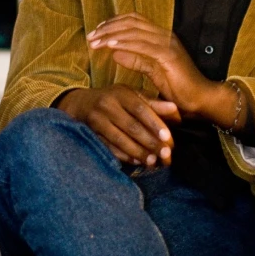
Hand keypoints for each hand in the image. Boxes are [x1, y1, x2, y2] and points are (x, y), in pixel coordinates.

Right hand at [56, 84, 178, 165]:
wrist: (80, 104)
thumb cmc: (113, 99)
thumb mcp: (131, 95)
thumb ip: (153, 103)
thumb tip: (175, 109)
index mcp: (121, 93)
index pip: (140, 109)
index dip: (154, 124)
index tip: (168, 138)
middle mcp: (107, 105)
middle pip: (131, 126)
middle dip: (150, 142)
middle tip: (166, 155)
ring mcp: (97, 120)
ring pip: (120, 140)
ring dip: (139, 152)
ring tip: (154, 161)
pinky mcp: (90, 134)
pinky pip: (109, 148)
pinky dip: (124, 156)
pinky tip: (137, 162)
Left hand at [87, 13, 211, 115]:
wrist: (202, 100)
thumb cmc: (180, 89)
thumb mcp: (153, 72)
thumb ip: (137, 61)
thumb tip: (115, 53)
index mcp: (161, 37)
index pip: (134, 21)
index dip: (114, 23)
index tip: (97, 31)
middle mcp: (165, 36)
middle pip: (131, 22)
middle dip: (108, 28)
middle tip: (91, 37)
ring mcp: (168, 44)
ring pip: (134, 31)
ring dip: (111, 34)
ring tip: (95, 41)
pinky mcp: (169, 55)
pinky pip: (142, 45)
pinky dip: (125, 43)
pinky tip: (111, 46)